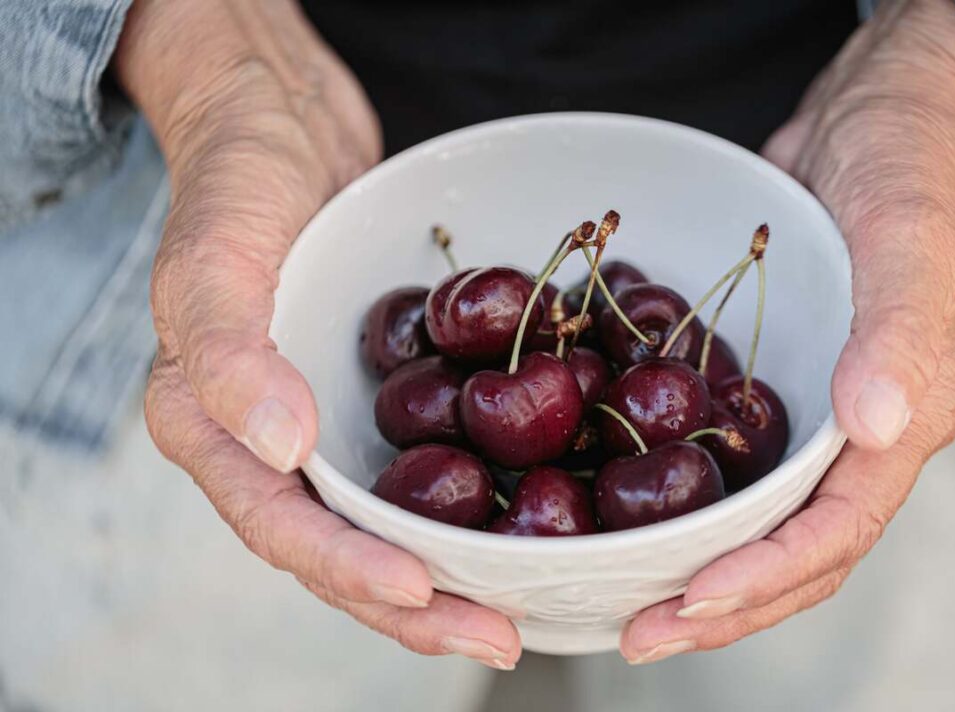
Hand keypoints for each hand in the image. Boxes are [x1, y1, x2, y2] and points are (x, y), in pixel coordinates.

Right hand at [117, 0, 519, 668]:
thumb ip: (228, 350)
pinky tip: (518, 520)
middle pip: (340, 550)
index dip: (349, 569)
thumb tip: (281, 448)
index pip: (280, 525)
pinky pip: (417, 465)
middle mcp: (270, 444)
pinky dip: (462, 503)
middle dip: (415, 605)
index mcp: (214, 428)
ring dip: (447, 574)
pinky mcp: (375, 399)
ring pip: (385, 523)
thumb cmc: (235, 181)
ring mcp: (328, 425)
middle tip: (499, 635)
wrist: (282, 123)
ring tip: (517, 611)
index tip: (424, 591)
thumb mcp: (214, 255)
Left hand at [620, 0, 954, 663]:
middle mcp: (851, 439)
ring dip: (691, 574)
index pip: (836, 532)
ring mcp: (803, 420)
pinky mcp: (759, 392)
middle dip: (718, 606)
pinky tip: (621, 516)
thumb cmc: (901, 172)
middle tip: (638, 635)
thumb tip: (876, 425)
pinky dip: (676, 505)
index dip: (767, 577)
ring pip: (750, 524)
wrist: (864, 123)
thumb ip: (899, 334)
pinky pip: (720, 467)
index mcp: (900, 424)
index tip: (692, 603)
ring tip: (624, 608)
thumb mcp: (906, 241)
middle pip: (790, 555)